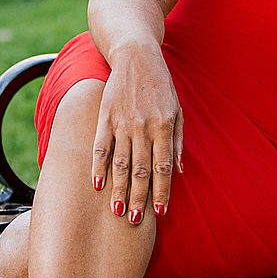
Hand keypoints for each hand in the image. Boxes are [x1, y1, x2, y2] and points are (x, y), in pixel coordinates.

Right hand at [91, 45, 183, 223]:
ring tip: (117, 212)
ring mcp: (122, 123)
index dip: (162, 191)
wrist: (136, 56)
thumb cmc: (161, 86)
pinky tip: (96, 186)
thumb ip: (178, 141)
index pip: (163, 167)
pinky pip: (100, 146)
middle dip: (139, 198)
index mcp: (163, 126)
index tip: (160, 212)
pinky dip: (98, 167)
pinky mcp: (105, 117)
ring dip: (118, 189)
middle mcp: (143, 127)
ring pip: (120, 163)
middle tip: (136, 221)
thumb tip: (180, 171)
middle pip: (141, 170)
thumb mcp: (178, 111)